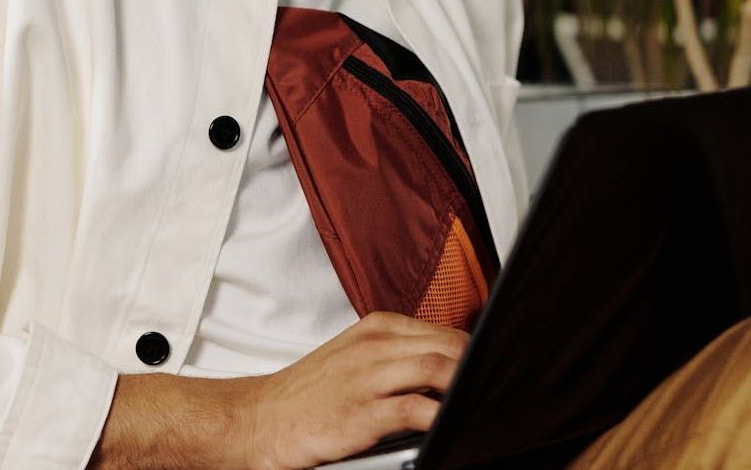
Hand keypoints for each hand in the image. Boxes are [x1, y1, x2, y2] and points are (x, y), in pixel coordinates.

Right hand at [246, 312, 468, 469]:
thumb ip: (398, 355)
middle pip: (449, 345)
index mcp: (377, 327)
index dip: (473, 352)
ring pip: (437, 368)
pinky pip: (415, 409)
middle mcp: (375, 345)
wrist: (260, 417)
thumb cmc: (309, 392)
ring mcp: (368, 376)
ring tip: (478, 403)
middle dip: (476, 366)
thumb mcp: (354, 356)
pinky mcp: (362, 412)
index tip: (487, 369)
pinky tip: (449, 424)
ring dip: (464, 385)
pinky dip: (440, 416)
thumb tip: (447, 367)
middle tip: (491, 388)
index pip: (445, 331)